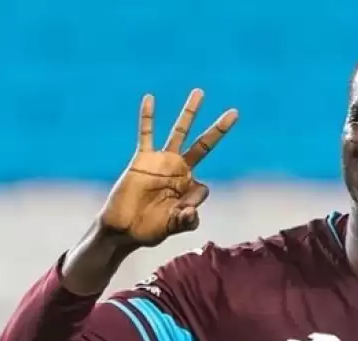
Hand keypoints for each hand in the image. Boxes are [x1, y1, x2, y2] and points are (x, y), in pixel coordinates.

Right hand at [98, 90, 238, 246]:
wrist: (122, 229)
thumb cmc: (149, 230)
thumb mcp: (171, 227)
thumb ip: (185, 221)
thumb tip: (192, 212)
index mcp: (189, 187)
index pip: (203, 188)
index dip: (193, 203)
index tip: (181, 214)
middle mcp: (179, 170)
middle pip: (203, 145)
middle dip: (218, 129)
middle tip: (234, 112)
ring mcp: (161, 162)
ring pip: (179, 132)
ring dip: (190, 113)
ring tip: (200, 92)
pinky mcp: (142, 159)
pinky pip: (145, 134)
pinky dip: (147, 117)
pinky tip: (150, 98)